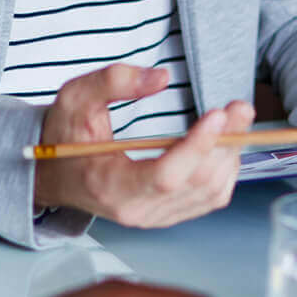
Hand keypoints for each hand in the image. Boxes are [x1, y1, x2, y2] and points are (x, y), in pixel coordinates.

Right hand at [33, 63, 253, 227]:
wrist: (56, 173)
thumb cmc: (65, 135)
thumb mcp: (76, 97)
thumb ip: (114, 81)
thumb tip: (161, 78)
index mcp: (111, 186)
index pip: (164, 176)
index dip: (196, 147)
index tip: (218, 114)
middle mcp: (137, 210)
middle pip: (196, 183)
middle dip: (226, 142)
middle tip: (241, 106)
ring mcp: (155, 217)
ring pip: (211, 193)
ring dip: (231, 155)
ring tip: (237, 120)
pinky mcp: (169, 215)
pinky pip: (210, 198)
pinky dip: (225, 170)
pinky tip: (225, 144)